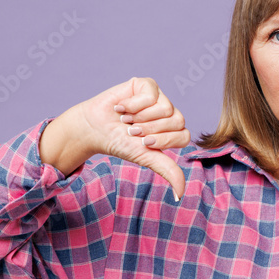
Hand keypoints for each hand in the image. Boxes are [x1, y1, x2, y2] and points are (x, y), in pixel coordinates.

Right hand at [41, 77, 190, 199]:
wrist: (94, 129)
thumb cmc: (120, 143)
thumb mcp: (145, 157)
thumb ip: (167, 170)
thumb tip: (180, 194)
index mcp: (172, 131)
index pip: (184, 136)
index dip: (163, 141)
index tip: (143, 144)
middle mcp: (169, 113)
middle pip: (177, 121)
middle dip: (151, 130)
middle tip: (132, 131)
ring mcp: (159, 97)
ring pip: (166, 108)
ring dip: (140, 118)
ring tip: (126, 120)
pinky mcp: (147, 85)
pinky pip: (150, 95)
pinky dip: (132, 105)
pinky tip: (121, 108)